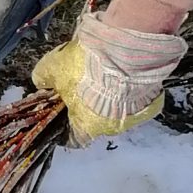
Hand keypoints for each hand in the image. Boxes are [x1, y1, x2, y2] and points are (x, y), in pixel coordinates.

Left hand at [32, 11, 185, 144]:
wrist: (125, 53)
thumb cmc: (84, 69)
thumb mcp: (52, 69)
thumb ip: (43, 78)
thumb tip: (41, 82)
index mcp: (86, 129)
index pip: (71, 139)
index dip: (61, 127)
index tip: (57, 113)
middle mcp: (112, 128)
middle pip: (93, 121)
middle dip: (84, 105)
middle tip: (78, 85)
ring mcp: (135, 116)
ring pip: (115, 109)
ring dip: (107, 96)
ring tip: (101, 73)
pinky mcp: (151, 100)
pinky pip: (134, 97)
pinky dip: (126, 87)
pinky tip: (119, 70)